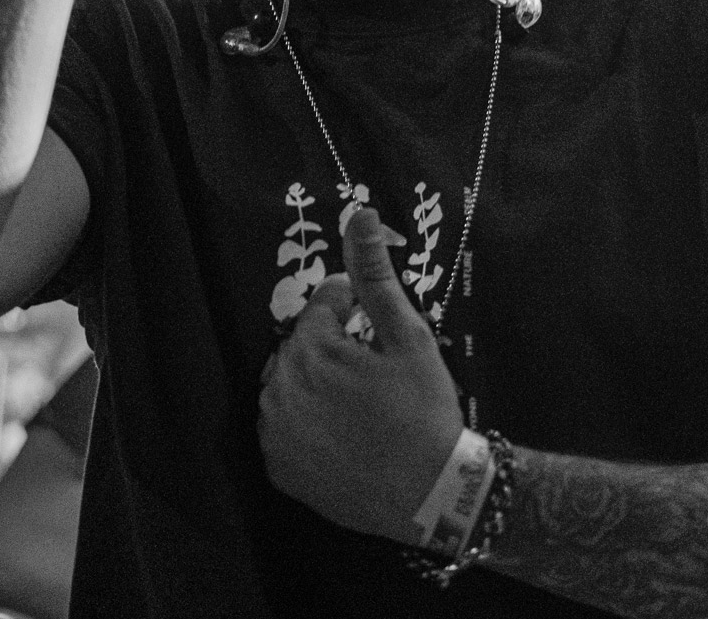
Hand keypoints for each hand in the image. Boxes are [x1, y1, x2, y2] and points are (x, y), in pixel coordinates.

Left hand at [258, 206, 465, 542]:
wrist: (432, 494)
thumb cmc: (425, 411)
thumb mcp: (408, 336)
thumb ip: (375, 275)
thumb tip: (360, 214)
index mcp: (312, 351)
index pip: (321, 306)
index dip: (354, 312)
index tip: (378, 333)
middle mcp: (282, 389)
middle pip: (300, 345)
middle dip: (331, 346)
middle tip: (372, 370)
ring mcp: (276, 433)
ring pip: (286, 384)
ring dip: (313, 382)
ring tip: (357, 400)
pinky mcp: (278, 467)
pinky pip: (281, 427)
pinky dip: (303, 422)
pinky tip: (340, 430)